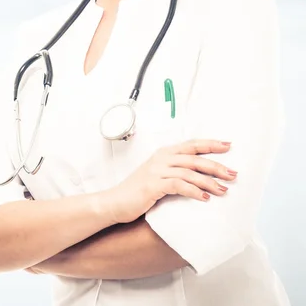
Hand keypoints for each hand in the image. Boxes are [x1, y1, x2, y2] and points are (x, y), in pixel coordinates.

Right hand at [110, 139, 235, 223]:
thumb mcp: (156, 176)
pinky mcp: (152, 185)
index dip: (210, 144)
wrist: (113, 202)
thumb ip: (174, 171)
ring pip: (189, 172)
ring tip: (223, 190)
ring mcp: (155, 171)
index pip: (190, 145)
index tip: (228, 146)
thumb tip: (200, 175)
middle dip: (216, 166)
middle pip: (194, 158)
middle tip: (234, 174)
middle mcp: (160, 159)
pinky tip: (205, 198)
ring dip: (209, 181)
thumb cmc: (136, 192)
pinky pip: (178, 185)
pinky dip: (194, 191)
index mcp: (162, 154)